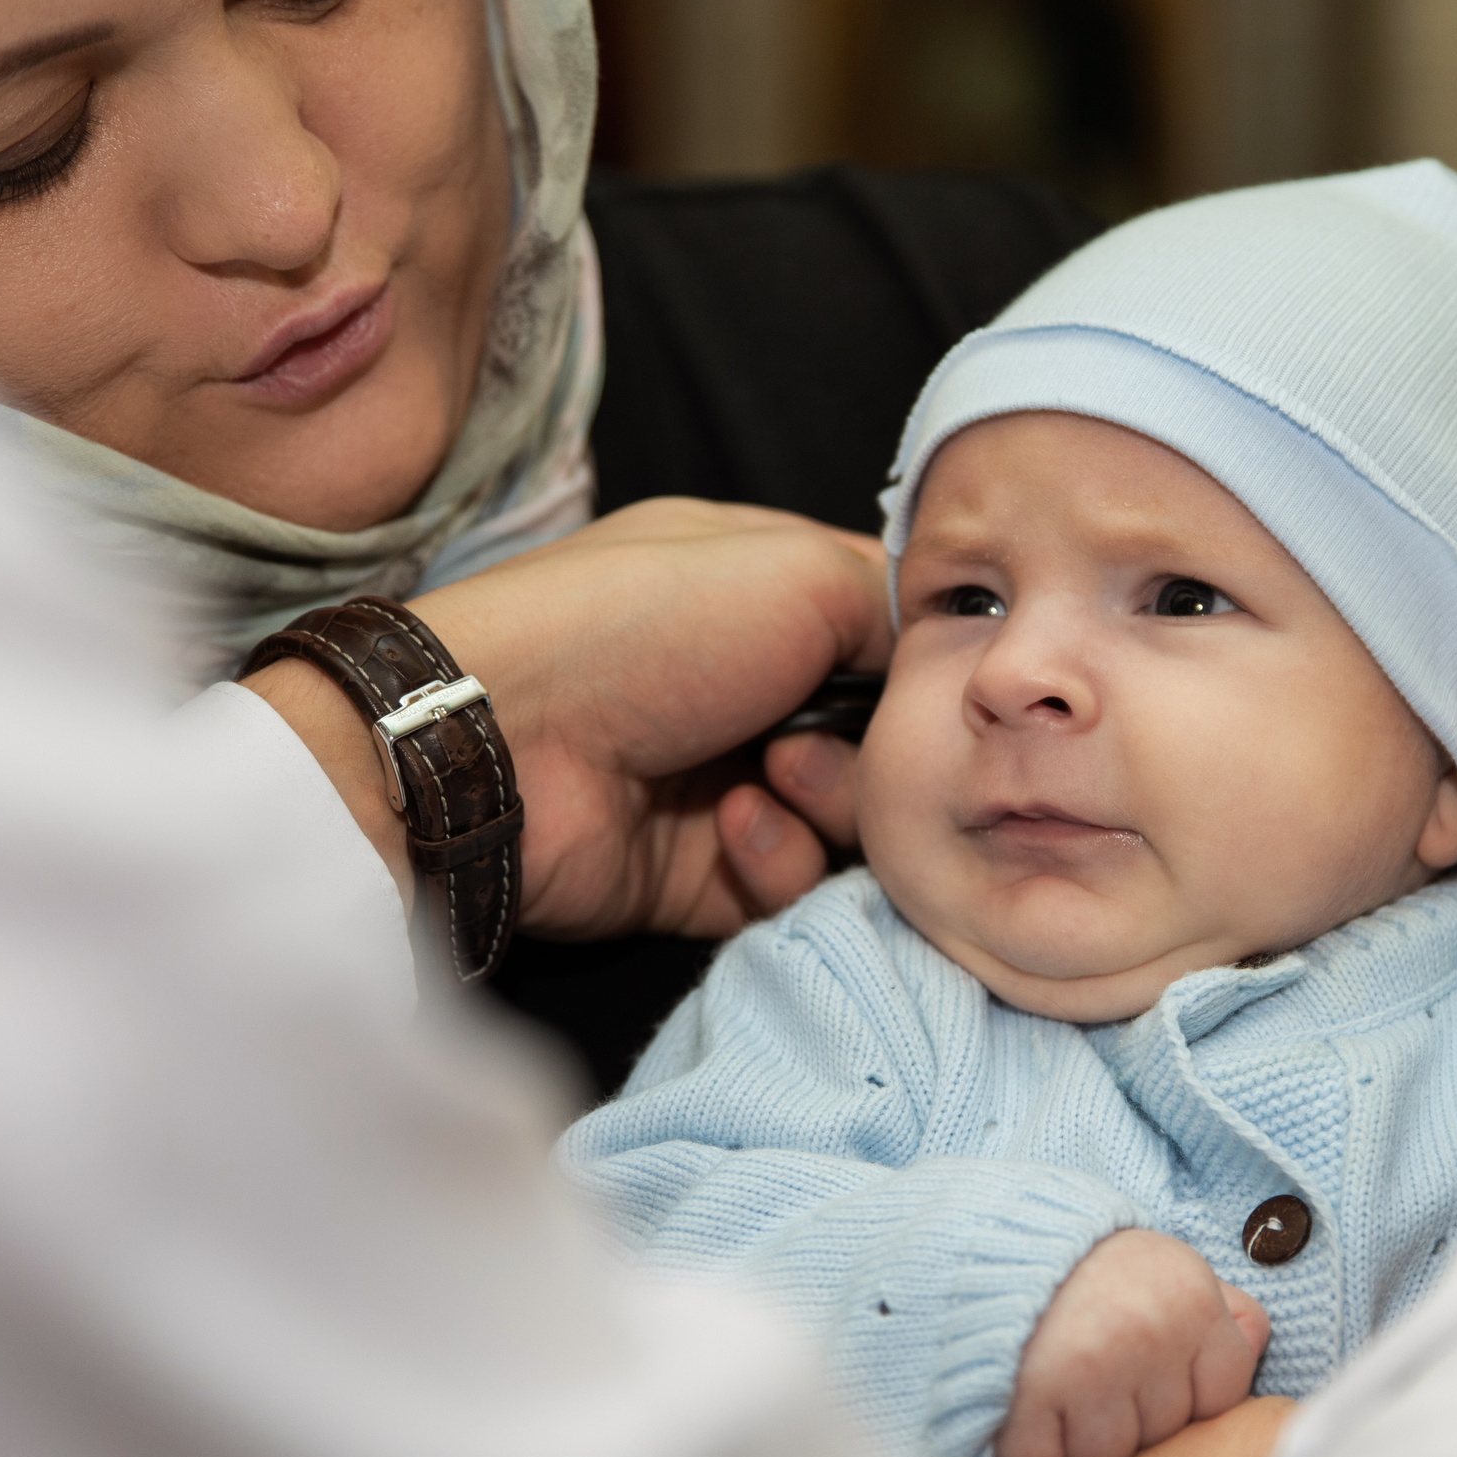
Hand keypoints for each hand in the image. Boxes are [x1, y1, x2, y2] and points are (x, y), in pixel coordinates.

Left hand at [248, 499, 888, 940]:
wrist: (505, 745)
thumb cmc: (648, 626)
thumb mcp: (797, 569)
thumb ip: (896, 604)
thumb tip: (941, 653)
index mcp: (760, 591)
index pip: (882, 628)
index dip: (920, 660)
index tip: (951, 680)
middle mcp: (746, 685)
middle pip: (877, 738)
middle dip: (872, 747)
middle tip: (816, 736)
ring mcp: (721, 783)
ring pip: (846, 821)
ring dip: (826, 803)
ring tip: (768, 781)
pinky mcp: (699, 878)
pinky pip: (790, 887)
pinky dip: (774, 861)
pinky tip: (729, 829)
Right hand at [998, 1230, 1270, 1456]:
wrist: (987, 1238)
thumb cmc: (1086, 1267)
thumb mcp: (1162, 1266)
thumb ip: (1218, 1306)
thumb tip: (1256, 1335)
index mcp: (1189, 1300)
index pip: (1220, 1398)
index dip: (1179, 1392)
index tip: (1144, 1365)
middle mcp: (1147, 1333)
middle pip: (1160, 1436)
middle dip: (1126, 1417)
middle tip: (1092, 1372)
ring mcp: (1088, 1368)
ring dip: (1073, 1440)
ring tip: (1056, 1389)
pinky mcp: (1026, 1396)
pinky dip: (1024, 1451)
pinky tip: (1022, 1407)